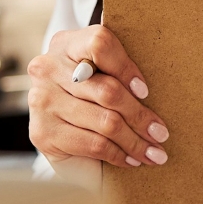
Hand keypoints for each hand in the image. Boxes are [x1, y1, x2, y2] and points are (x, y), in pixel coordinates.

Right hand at [27, 26, 171, 168]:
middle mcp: (47, 69)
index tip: (145, 91)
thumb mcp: (104, 77)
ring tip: (153, 152)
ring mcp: (42, 101)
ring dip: (135, 141)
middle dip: (140, 116)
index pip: (100, 44)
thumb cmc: (91, 102)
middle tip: (161, 133)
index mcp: (66, 44)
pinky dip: (118, 154)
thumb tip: (149, 96)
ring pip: (105, 121)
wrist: (59, 138)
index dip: (126, 68)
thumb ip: (118, 74)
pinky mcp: (43, 133)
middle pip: (108, 90)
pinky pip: (94, 144)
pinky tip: (131, 159)